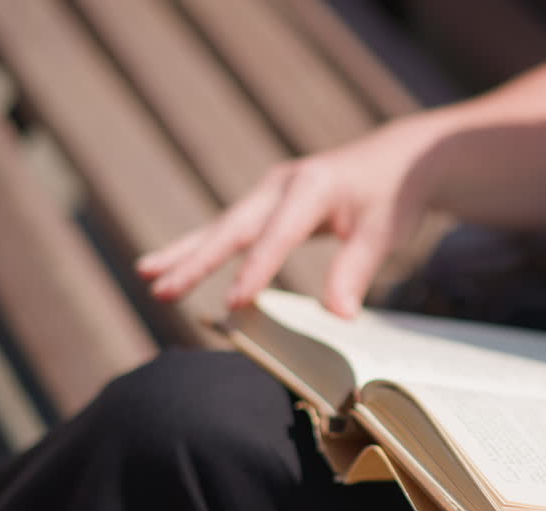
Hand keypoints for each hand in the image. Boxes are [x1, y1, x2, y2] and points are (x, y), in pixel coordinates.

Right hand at [135, 123, 431, 317]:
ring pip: (222, 226)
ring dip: (186, 252)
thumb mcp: (385, 231)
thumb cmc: (393, 195)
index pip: (278, 236)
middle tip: (161, 289)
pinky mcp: (269, 204)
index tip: (235, 304)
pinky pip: (232, 230)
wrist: (399, 160)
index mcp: (311, 186)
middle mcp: (282, 184)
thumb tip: (338, 317)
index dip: (257, 271)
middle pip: (232, 227)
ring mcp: (271, 192)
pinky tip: (175, 265)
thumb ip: (357, 270)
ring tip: (147, 275)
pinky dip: (204, 248)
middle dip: (196, 261)